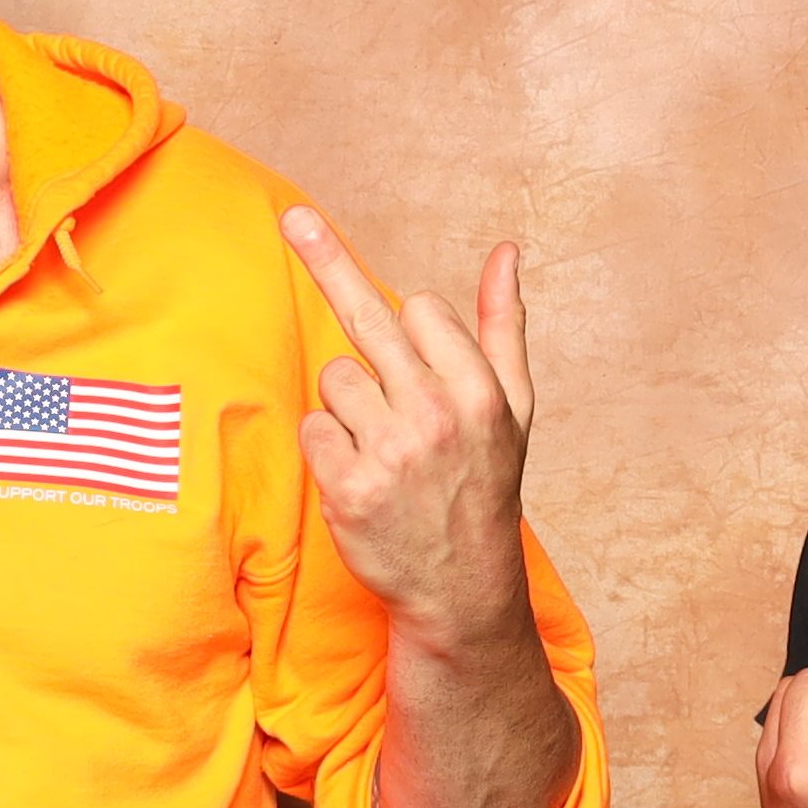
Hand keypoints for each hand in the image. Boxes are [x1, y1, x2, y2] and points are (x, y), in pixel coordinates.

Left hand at [284, 209, 535, 645]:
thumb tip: (505, 252)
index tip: (398, 322)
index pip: (421, 310)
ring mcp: (391, 452)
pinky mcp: (348, 488)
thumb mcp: (513, 411)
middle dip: (326, 256)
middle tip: (294, 216)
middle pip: (366, 317)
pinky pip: (314, 428)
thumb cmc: (484, 489)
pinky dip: (327, 447)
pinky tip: (358, 476)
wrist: (461, 591)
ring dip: (348, 406)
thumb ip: (502, 328)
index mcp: (480, 392)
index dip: (410, 328)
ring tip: (381, 449)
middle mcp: (437, 416)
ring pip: (336, 380)